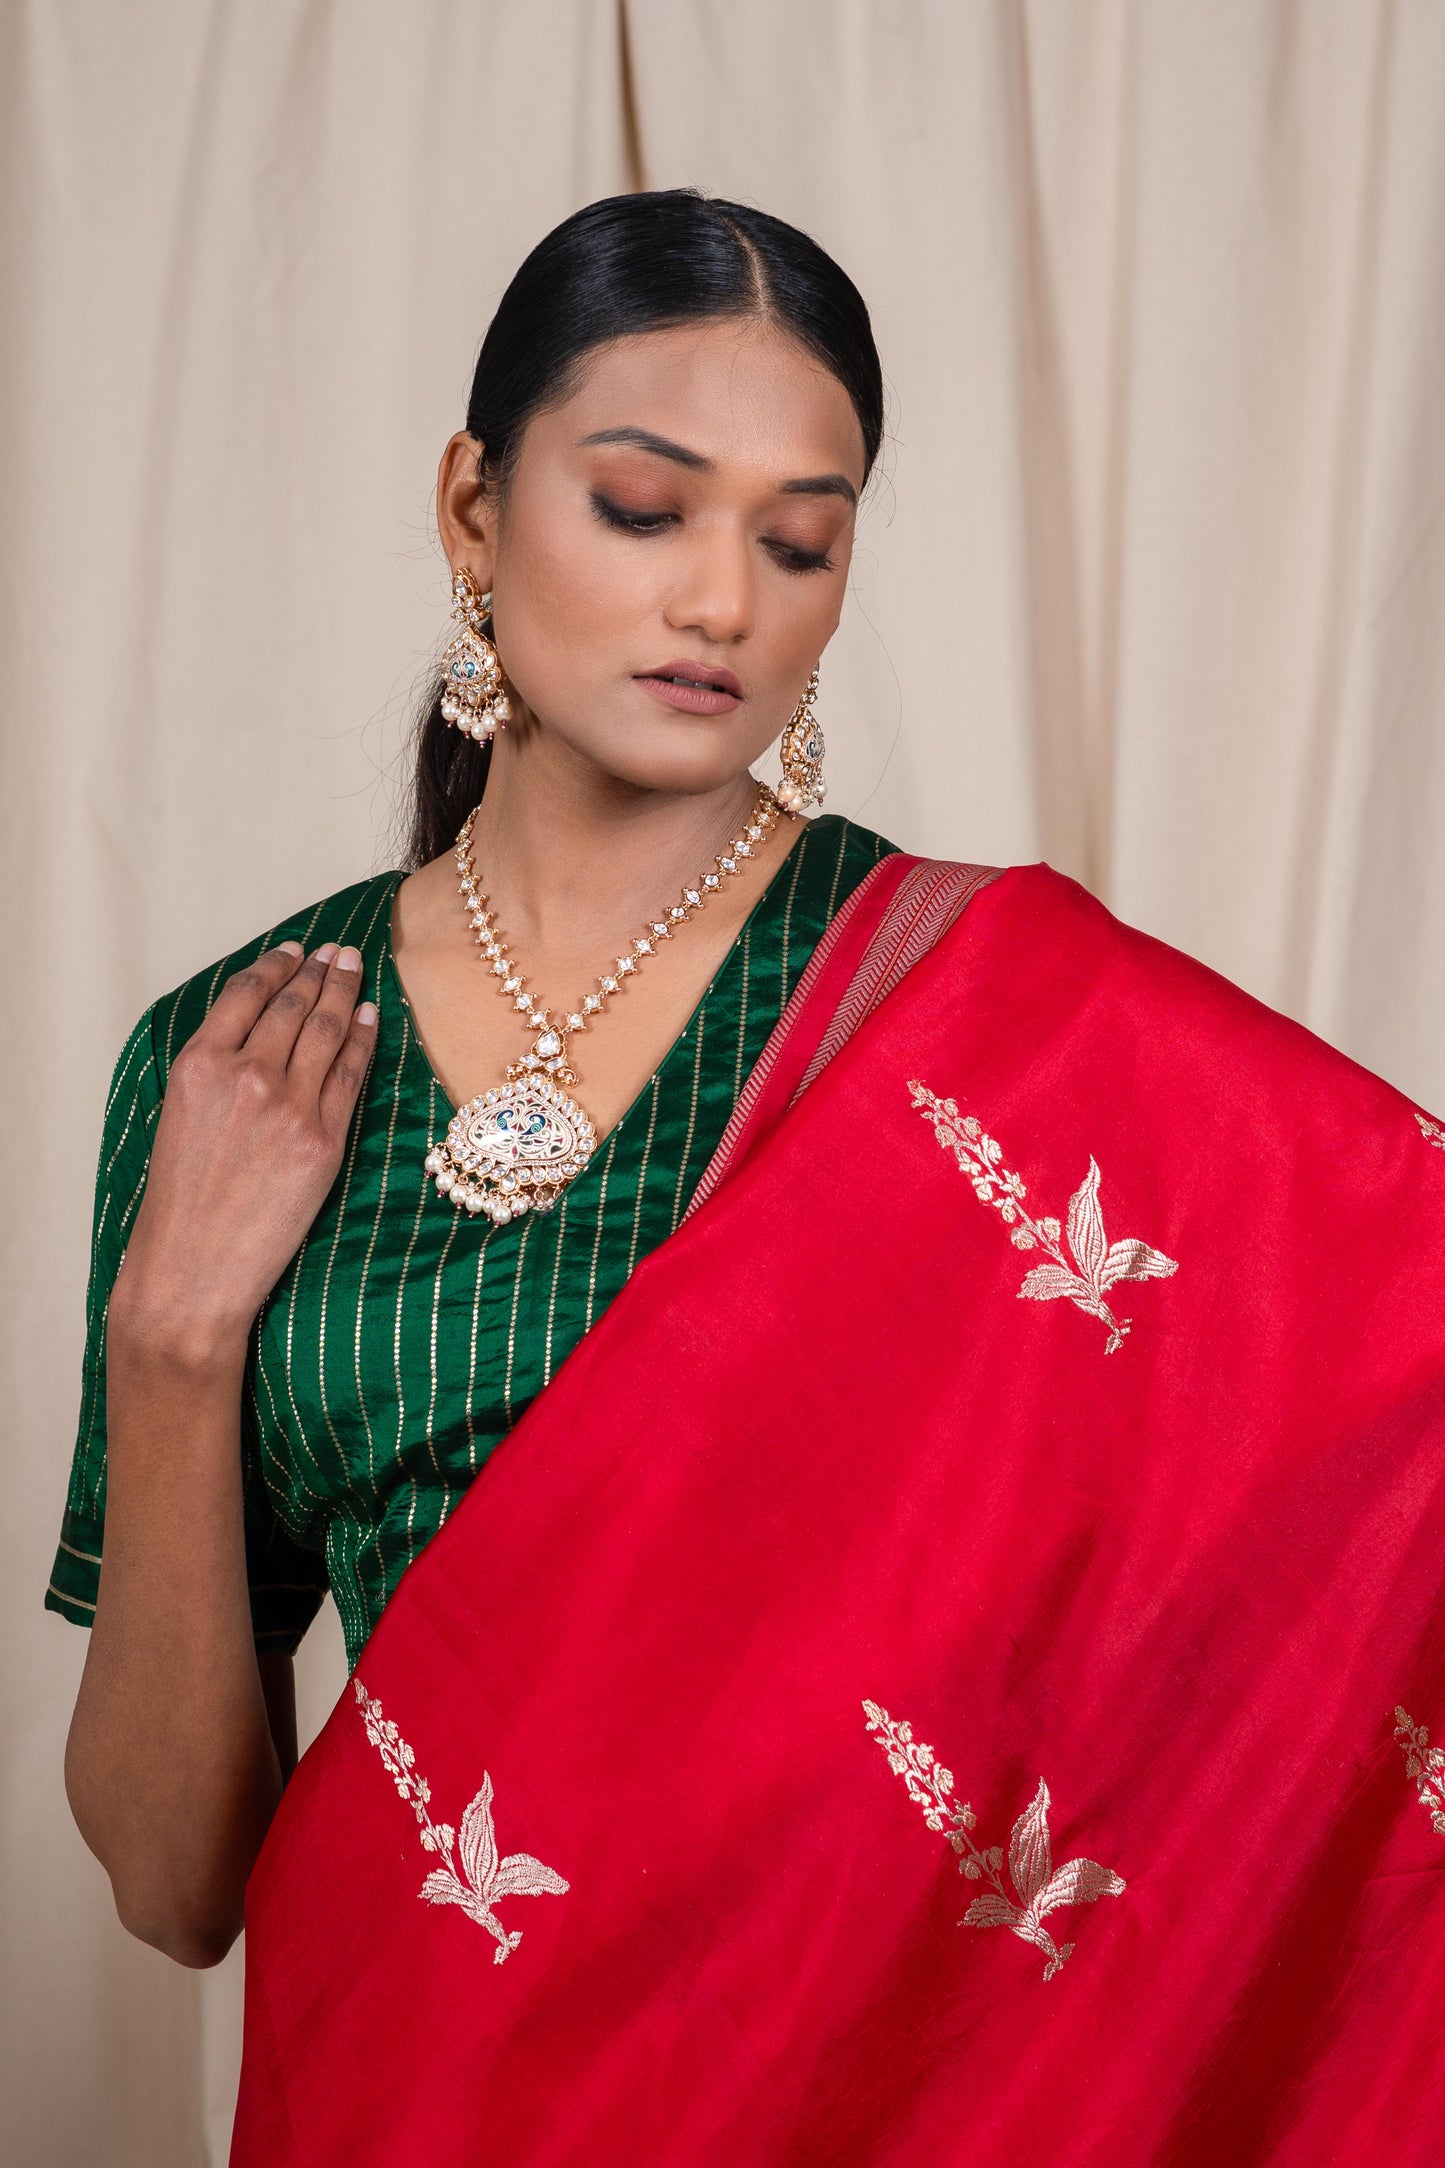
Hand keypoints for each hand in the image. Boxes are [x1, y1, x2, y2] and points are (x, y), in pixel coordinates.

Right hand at [110, 943, 378, 1364]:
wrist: (192, 1270)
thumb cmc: (181, 1204)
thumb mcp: (180, 1116)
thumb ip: (216, 1069)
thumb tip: (259, 1030)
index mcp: (198, 1064)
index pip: (247, 993)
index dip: (278, 966)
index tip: (297, 951)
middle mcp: (244, 1074)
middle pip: (294, 1005)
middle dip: (321, 970)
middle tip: (339, 950)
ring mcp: (288, 1105)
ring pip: (327, 1029)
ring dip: (345, 991)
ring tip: (356, 969)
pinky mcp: (323, 1139)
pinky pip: (352, 1073)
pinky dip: (365, 1038)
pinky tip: (372, 1016)